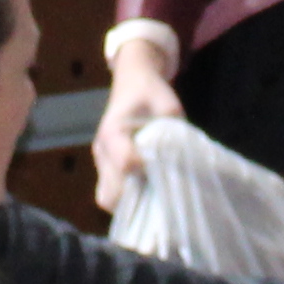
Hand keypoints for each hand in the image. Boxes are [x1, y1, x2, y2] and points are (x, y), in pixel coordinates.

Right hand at [91, 35, 182, 206]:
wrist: (132, 80)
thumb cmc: (150, 91)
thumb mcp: (167, 105)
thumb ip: (172, 133)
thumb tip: (182, 164)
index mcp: (113, 132)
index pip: (126, 164)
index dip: (147, 173)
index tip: (165, 172)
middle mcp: (102, 150)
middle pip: (110, 193)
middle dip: (135, 200)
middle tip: (160, 197)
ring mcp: (101, 160)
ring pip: (106, 197)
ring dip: (129, 203)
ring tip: (154, 197)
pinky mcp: (106, 165)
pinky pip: (110, 192)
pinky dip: (127, 199)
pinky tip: (148, 192)